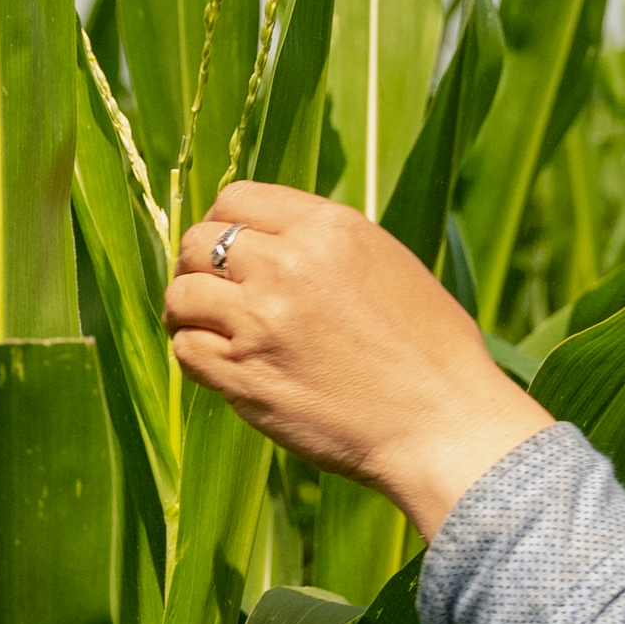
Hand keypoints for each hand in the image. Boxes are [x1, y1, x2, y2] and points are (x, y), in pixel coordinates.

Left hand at [166, 182, 555, 536]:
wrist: (443, 425)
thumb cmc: (434, 353)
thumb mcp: (391, 266)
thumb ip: (328, 246)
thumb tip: (276, 241)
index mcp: (329, 229)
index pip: (237, 198)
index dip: (223, 221)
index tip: (229, 248)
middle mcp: (287, 264)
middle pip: (198, 240)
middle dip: (198, 263)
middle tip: (214, 291)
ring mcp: (259, 319)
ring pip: (181, 293)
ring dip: (189, 311)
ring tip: (208, 327)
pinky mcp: (243, 375)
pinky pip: (185, 349)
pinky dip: (195, 354)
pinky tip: (219, 364)